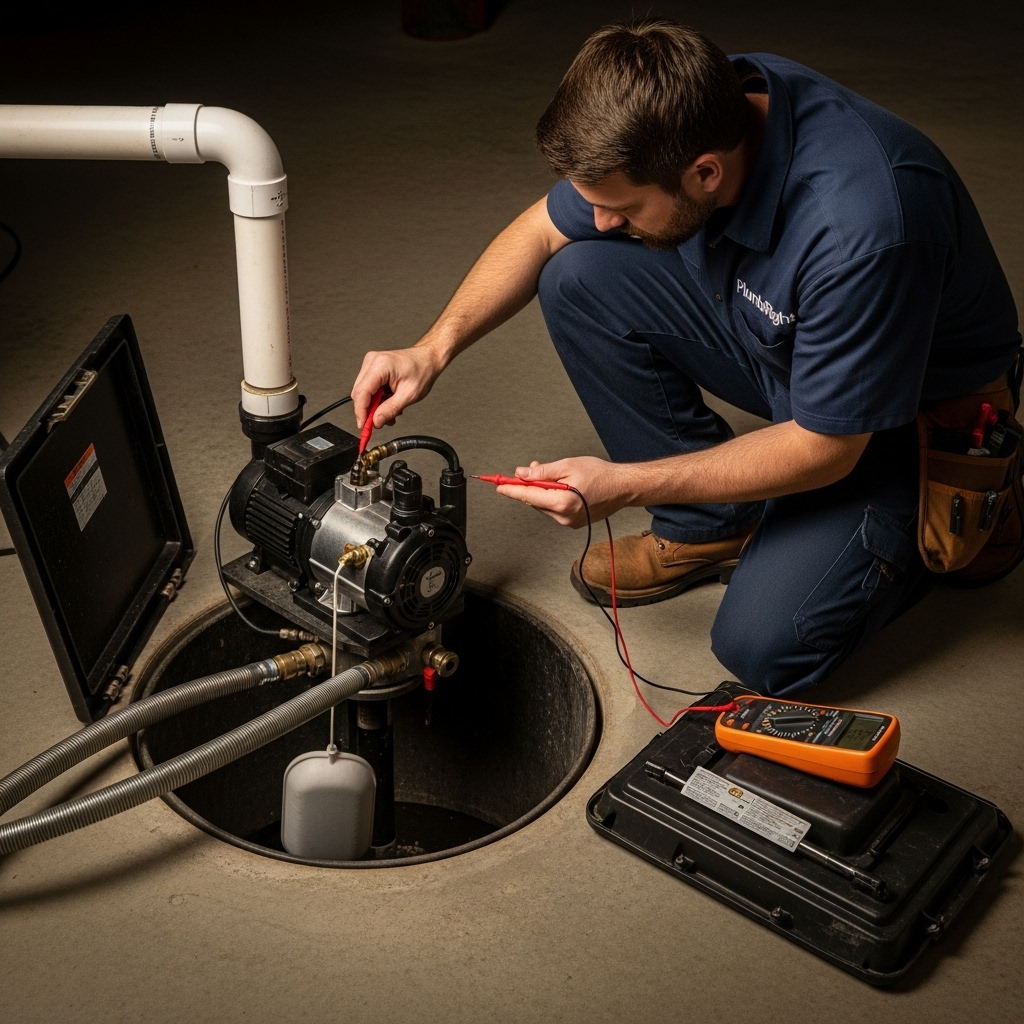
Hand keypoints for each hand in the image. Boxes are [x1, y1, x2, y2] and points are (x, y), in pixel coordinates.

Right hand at [351, 344, 446, 428]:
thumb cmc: (422, 370)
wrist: (427, 359)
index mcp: (380, 365)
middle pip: (359, 393)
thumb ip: (390, 410)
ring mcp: (371, 363)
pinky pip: (368, 388)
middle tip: (380, 422)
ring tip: (391, 410)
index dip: (361, 413)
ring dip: (374, 406)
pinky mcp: (373, 368)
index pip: (362, 393)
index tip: (363, 427)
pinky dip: (376, 399)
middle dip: (369, 411)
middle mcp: (372, 361)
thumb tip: (376, 421)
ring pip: (363, 393)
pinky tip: (388, 402)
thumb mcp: (409, 395)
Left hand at [494, 458, 634, 527]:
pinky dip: (552, 497)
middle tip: (530, 468)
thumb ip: (542, 472)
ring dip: (541, 491)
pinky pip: (554, 509)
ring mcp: (569, 522)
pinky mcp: (574, 522)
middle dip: (529, 485)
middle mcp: (564, 516)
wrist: (623, 487)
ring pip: (544, 505)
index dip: (510, 490)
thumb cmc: (600, 474)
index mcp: (562, 502)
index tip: (498, 486)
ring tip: (552, 475)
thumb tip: (521, 474)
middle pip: (534, 501)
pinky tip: (561, 486)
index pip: (528, 496)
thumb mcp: (567, 466)